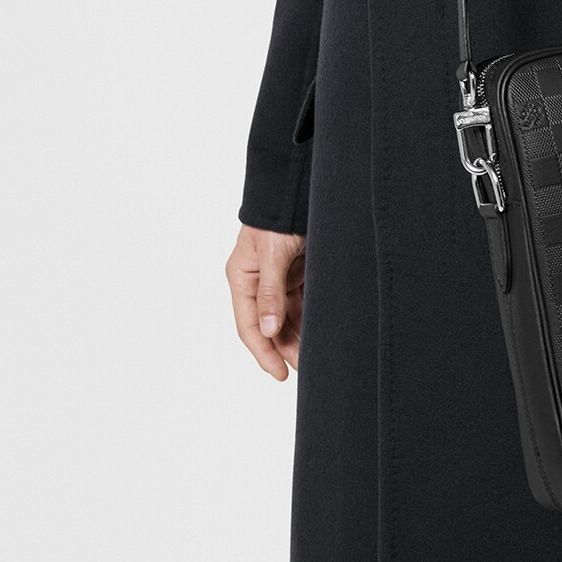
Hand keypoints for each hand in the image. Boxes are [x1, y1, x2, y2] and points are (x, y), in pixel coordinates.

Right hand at [227, 224, 304, 379]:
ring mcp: (278, 278)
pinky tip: (319, 332)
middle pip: (270, 325)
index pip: (250, 326)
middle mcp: (257, 282)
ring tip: (314, 356)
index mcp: (242, 279)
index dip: (263, 352)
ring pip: (287, 317)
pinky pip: (301, 303)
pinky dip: (308, 318)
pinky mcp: (296, 272)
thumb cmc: (277, 217)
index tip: (279, 373)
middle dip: (285, 348)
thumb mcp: (272, 256)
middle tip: (304, 369)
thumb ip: (270, 293)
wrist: (296, 188)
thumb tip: (269, 331)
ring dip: (299, 336)